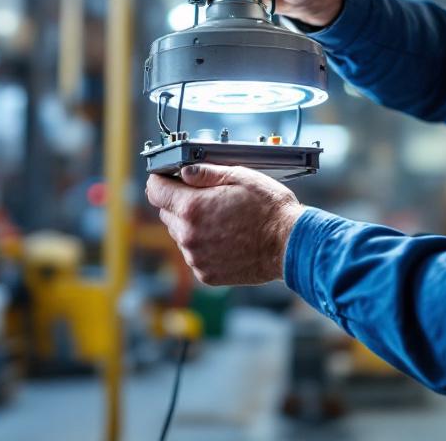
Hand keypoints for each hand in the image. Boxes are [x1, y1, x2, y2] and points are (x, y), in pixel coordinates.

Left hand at [145, 164, 304, 285]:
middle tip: (207, 197)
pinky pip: (194, 254)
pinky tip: (226, 238)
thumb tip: (183, 170)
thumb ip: (205, 173)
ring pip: (180, 235)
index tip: (166, 178)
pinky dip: (204, 245)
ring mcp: (196, 258)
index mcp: (192, 208)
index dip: (160, 180)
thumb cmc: (270, 209)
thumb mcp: (239, 177)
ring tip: (221, 220)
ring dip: (192, 225)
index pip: (155, 191)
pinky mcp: (206, 274)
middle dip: (180, 202)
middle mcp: (188, 236)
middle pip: (167, 213)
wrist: (290, 244)